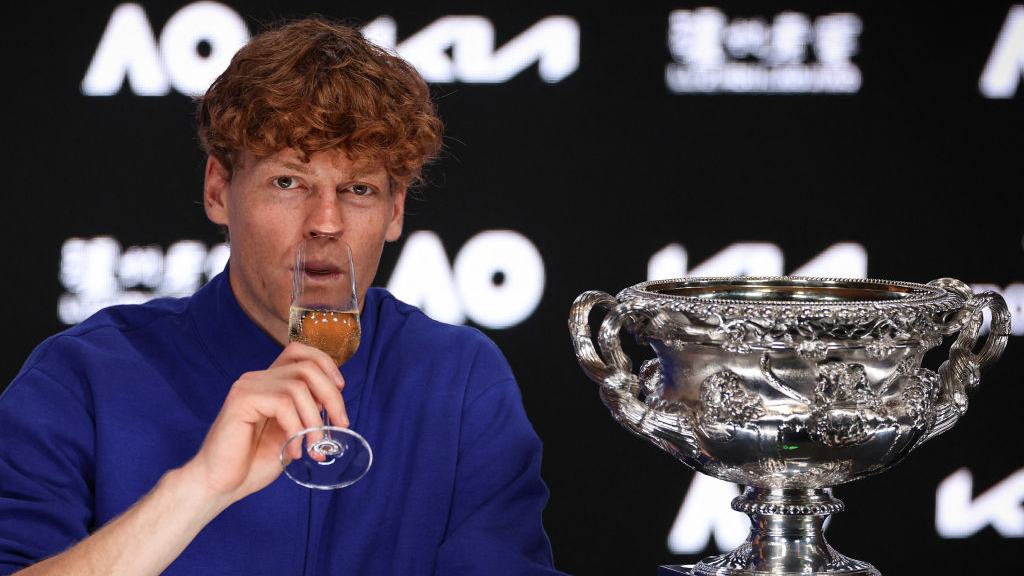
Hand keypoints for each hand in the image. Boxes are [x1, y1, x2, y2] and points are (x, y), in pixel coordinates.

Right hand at [180, 342, 348, 504]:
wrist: (219, 484)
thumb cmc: (253, 463)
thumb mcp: (291, 434)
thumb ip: (307, 414)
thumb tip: (334, 405)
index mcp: (269, 382)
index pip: (300, 352)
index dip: (327, 365)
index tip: (340, 391)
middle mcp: (258, 378)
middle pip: (307, 367)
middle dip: (332, 396)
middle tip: (340, 425)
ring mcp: (248, 387)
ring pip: (299, 387)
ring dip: (315, 420)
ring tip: (314, 447)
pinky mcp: (241, 400)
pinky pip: (283, 404)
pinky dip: (296, 428)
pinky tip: (293, 450)